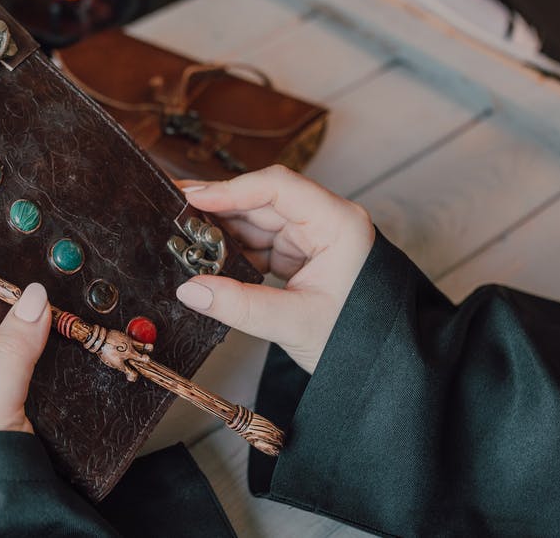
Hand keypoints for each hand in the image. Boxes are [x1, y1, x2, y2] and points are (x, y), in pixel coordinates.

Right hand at [176, 165, 373, 372]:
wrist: (385, 370)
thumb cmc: (359, 342)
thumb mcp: (296, 323)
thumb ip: (240, 305)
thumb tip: (189, 290)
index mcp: (339, 224)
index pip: (278, 188)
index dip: (232, 189)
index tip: (193, 199)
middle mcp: (326, 223)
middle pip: (262, 202)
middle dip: (218, 208)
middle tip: (174, 210)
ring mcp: (313, 240)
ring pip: (257, 222)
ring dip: (221, 231)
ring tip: (183, 237)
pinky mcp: (302, 258)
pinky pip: (260, 245)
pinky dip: (233, 252)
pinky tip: (207, 258)